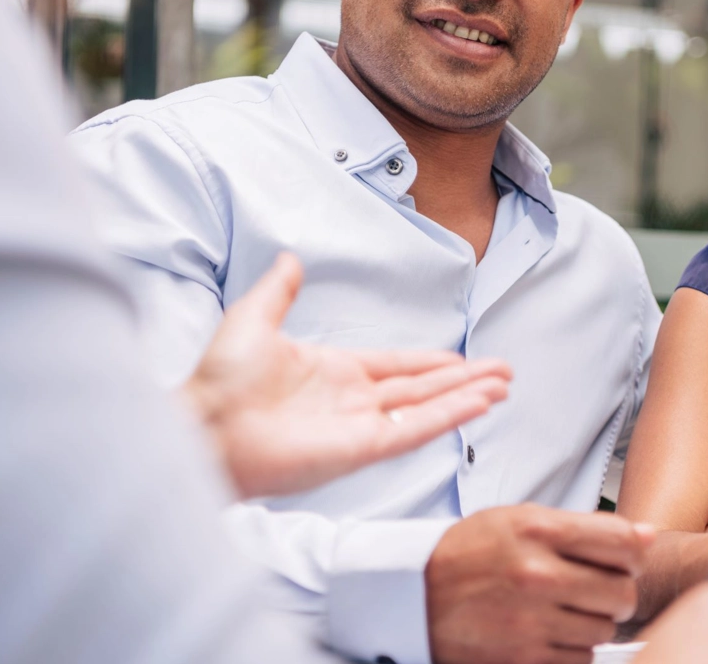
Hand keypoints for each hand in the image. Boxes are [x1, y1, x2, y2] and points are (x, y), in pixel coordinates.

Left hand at [185, 253, 512, 498]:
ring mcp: (359, 426)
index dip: (430, 363)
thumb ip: (279, 291)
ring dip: (467, 397)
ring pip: (427, 409)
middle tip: (503, 371)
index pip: (395, 367)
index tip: (461, 359)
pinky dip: (449, 415)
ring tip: (503, 385)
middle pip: (422, 389)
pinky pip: (415, 429)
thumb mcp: (253, 318)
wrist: (204, 424)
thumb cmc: (219, 381)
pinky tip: (478, 402)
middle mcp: (352, 401)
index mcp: (332, 372)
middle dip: (464, 380)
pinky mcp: (361, 448)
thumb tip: (289, 260)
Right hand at [426, 504, 654, 663]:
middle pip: (623, 591)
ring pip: (604, 630)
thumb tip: (647, 536)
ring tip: (565, 609)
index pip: (623, 542)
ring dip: (594, 621)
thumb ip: (583, 527)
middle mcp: (537, 574)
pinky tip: (550, 631)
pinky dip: (573, 648)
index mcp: (538, 530)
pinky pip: (580, 659)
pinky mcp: (523, 657)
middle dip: (617, 591)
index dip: (633, 552)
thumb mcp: (518, 519)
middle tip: (597, 588)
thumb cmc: (467, 553)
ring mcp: (531, 620)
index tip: (625, 558)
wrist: (412, 594)